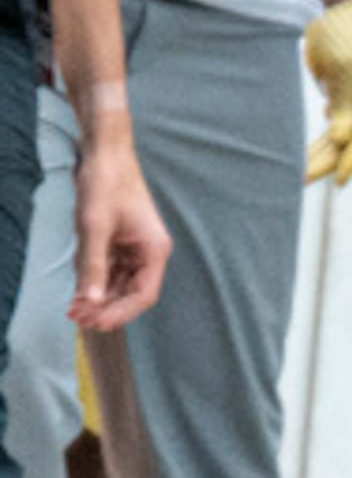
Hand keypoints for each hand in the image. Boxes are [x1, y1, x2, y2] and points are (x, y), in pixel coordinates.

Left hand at [67, 130, 167, 330]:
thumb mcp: (94, 227)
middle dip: (106, 308)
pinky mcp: (119, 243)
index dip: (119, 313)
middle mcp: (148, 252)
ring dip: (98, 298)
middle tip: (75, 317)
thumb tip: (88, 304)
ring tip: (72, 308)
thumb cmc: (105, 184)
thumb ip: (91, 267)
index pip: (143, 295)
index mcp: (154, 250)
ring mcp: (134, 248)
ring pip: (118, 285)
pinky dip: (94, 282)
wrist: (104, 153)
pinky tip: (77, 289)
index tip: (93, 324)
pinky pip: (108, 271)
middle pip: (131, 293)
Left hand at [302, 0, 351, 186]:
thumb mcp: (344, 69)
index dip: (350, 157)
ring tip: (301, 170)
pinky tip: (313, 150)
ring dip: (322, 151)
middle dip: (329, 158)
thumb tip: (340, 138)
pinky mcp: (344, 92)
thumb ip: (344, 105)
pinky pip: (335, 120)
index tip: (337, 178)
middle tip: (304, 177)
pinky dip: (324, 136)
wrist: (335, 5)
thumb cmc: (345, 32)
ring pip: (341, 132)